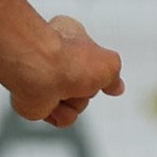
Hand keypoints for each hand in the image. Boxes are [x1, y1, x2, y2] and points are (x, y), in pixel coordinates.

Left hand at [0, 13, 123, 128]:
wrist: (39, 71)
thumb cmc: (70, 58)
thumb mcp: (110, 63)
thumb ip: (114, 76)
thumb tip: (117, 87)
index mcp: (72, 38)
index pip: (91, 55)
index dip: (98, 64)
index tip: (99, 69)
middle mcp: (58, 59)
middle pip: (88, 86)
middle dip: (87, 88)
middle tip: (77, 78)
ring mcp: (48, 81)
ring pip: (78, 104)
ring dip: (75, 102)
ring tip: (63, 89)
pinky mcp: (40, 102)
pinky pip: (64, 118)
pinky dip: (63, 114)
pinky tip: (54, 102)